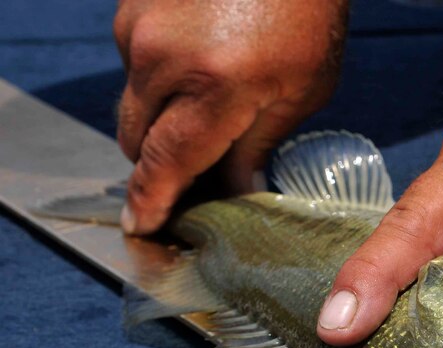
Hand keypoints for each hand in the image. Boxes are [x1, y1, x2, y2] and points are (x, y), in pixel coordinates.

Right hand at [114, 0, 346, 233]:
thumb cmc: (306, 15)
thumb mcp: (301, 91)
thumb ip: (257, 146)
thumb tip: (231, 193)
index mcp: (214, 86)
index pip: (166, 163)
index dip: (151, 201)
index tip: (141, 226)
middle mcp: (162, 58)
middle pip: (136, 142)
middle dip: (159, 165)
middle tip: (195, 173)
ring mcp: (138, 28)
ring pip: (132, 106)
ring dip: (160, 121)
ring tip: (210, 106)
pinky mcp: (130, 9)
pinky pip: (134, 69)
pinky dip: (158, 84)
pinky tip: (199, 71)